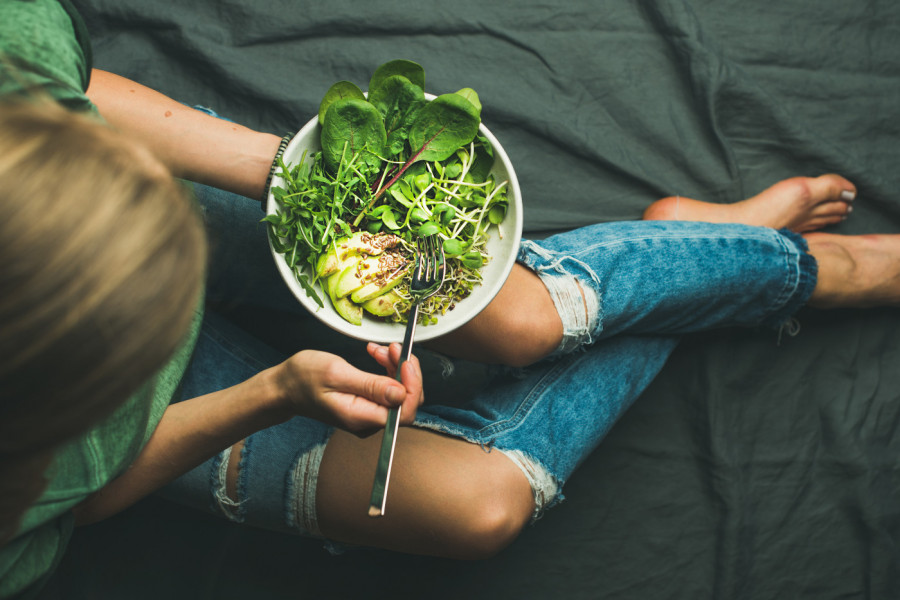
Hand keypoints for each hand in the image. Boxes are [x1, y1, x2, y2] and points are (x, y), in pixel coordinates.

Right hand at [274, 347, 423, 433]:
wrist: (285, 386)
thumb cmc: (303, 378)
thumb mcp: (336, 373)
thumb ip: (369, 385)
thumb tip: (400, 394)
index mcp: (360, 417)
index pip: (405, 411)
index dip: (413, 385)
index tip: (406, 361)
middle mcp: (368, 422)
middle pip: (406, 402)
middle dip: (405, 372)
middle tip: (392, 348)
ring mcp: (368, 415)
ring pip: (399, 393)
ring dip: (396, 367)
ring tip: (380, 349)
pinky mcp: (367, 406)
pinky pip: (388, 390)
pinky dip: (388, 370)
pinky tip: (377, 356)